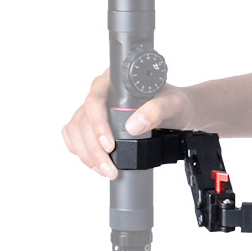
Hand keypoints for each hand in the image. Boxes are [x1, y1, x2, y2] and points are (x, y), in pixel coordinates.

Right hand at [60, 68, 193, 179]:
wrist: (176, 112)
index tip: (110, 145)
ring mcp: (93, 107)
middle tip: (109, 168)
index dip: (98, 124)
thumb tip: (133, 126)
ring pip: (76, 130)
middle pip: (83, 120)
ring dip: (87, 154)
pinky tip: (96, 163)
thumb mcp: (173, 104)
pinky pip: (74, 136)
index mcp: (116, 80)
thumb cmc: (173, 103)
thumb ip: (156, 110)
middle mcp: (101, 91)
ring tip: (105, 170)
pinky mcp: (90, 122)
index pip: (96, 100)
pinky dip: (82, 152)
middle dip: (93, 149)